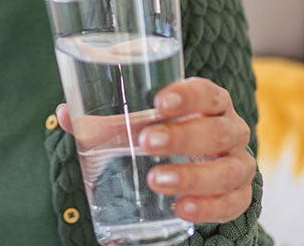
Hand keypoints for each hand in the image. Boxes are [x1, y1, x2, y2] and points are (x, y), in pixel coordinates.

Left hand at [56, 77, 254, 223]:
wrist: (195, 168)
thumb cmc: (161, 134)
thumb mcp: (136, 125)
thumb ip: (103, 122)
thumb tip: (65, 114)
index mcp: (209, 105)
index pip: (209, 93)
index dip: (190, 96)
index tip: (160, 102)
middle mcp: (231, 132)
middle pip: (219, 132)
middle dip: (183, 137)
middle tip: (146, 143)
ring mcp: (238, 165)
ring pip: (228, 170)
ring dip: (193, 176)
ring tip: (156, 180)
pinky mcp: (237, 195)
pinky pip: (232, 204)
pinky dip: (208, 208)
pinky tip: (182, 208)